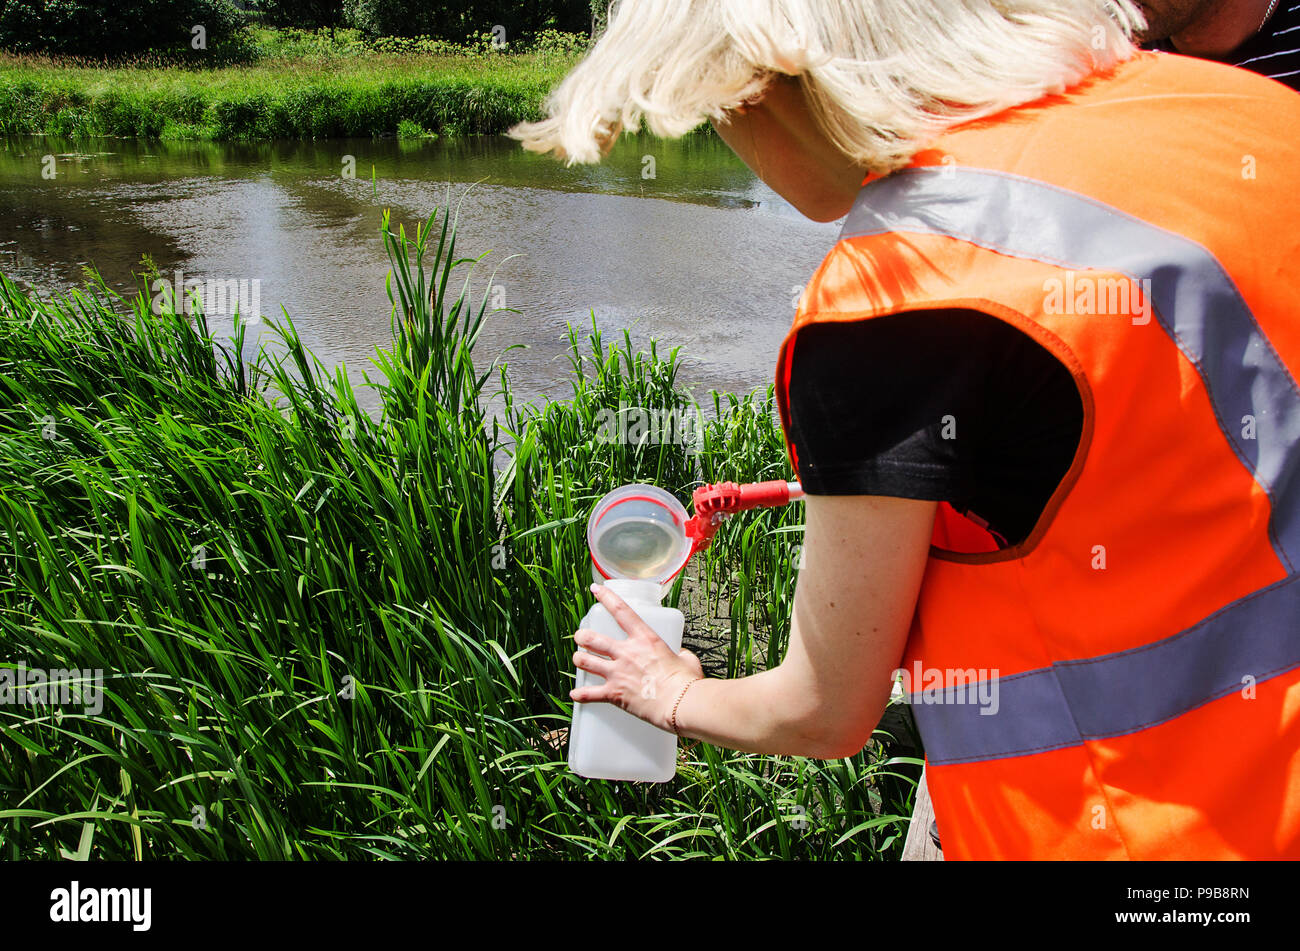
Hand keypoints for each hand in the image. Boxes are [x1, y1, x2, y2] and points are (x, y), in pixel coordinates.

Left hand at [570, 583, 704, 733]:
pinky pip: (589, 694)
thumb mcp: (686, 659)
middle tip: (581, 637)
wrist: (681, 704)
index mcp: (645, 639)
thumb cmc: (686, 683)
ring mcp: (617, 672)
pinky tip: (575, 694)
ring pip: (585, 661)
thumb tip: (680, 656)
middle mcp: (626, 653)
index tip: (596, 589)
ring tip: (578, 658)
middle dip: (582, 636)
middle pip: (593, 638)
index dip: (606, 597)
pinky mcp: (614, 694)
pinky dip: (580, 695)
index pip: (621, 610)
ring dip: (579, 659)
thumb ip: (680, 654)